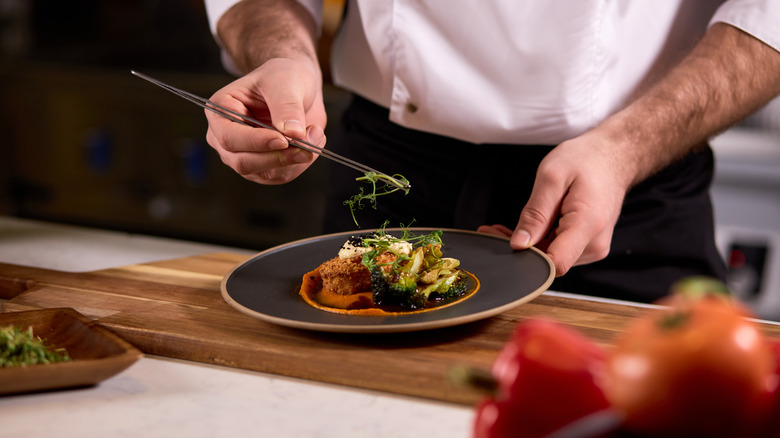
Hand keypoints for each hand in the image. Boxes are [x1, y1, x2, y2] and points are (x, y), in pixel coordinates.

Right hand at [205, 58, 326, 184]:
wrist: (297, 88)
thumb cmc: (283, 78)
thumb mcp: (285, 82)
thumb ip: (287, 106)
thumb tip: (293, 133)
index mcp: (220, 111)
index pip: (230, 137)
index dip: (256, 142)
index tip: (283, 139)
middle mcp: (225, 137)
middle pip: (243, 162)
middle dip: (278, 157)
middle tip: (307, 146)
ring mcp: (243, 155)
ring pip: (265, 173)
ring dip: (294, 160)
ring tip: (315, 135)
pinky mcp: (263, 168)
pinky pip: (281, 176)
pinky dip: (300, 163)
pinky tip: (311, 143)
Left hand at [479, 131, 632, 275]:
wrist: (613, 157)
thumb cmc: (586, 160)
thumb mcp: (552, 177)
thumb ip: (535, 213)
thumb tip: (519, 244)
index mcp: (587, 225)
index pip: (554, 264)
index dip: (525, 257)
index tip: (503, 240)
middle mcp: (594, 244)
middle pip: (548, 262)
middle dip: (519, 249)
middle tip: (492, 230)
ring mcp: (592, 247)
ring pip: (550, 258)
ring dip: (527, 245)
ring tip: (502, 228)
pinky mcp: (587, 246)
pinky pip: (557, 250)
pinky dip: (538, 241)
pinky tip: (525, 229)